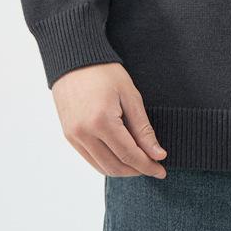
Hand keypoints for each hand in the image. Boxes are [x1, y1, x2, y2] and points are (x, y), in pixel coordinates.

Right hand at [52, 62, 166, 177]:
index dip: (147, 166)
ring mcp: (74, 136)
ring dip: (122, 169)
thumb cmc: (105, 72)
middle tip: (154, 167)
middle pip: (115, 166)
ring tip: (139, 163)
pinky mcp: (69, 136)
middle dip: (136, 170)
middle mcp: (84, 133)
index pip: (129, 154)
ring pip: (101, 167)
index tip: (162, 171)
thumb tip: (157, 154)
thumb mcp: (130, 96)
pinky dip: (107, 163)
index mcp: (102, 121)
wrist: (75, 59)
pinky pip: (90, 159)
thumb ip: (143, 128)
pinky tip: (121, 156)